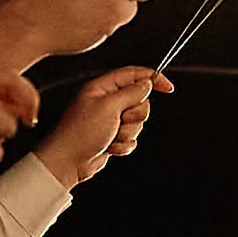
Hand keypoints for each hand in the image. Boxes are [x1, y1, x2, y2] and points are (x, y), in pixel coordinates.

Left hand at [35, 66, 170, 188]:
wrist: (69, 161)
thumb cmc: (81, 132)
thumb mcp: (108, 106)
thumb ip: (131, 93)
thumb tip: (147, 84)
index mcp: (103, 88)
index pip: (134, 75)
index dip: (153, 79)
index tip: (168, 88)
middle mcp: (107, 102)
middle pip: (140, 102)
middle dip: (135, 116)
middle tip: (120, 120)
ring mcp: (110, 120)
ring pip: (137, 123)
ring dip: (128, 133)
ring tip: (110, 136)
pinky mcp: (112, 136)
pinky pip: (132, 139)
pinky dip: (124, 145)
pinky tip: (109, 147)